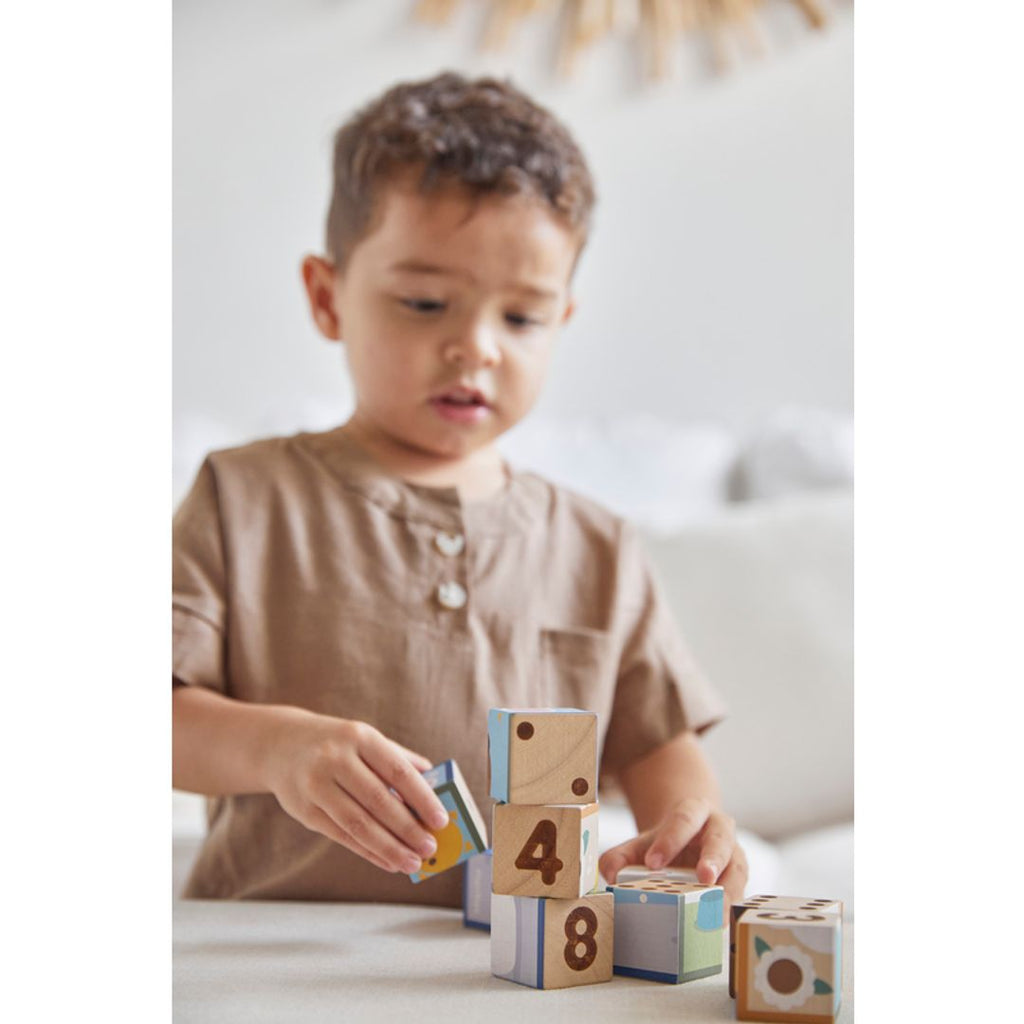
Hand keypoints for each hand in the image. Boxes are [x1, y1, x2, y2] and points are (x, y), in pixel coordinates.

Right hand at [264, 712, 450, 873]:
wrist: (280, 745)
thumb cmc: (336, 744)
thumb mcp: (365, 739)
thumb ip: (400, 759)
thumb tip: (437, 788)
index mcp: (359, 737)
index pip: (397, 771)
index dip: (422, 798)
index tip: (441, 821)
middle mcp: (335, 759)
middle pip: (378, 801)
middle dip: (408, 829)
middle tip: (430, 848)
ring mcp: (316, 785)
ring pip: (358, 824)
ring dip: (389, 848)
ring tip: (413, 863)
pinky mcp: (304, 810)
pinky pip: (341, 836)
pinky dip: (368, 852)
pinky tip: (388, 862)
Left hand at [598, 796, 747, 910]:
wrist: (693, 838)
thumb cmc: (667, 843)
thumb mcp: (644, 843)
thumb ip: (622, 855)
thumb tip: (610, 875)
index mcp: (695, 811)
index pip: (684, 819)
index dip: (670, 840)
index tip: (652, 862)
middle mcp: (720, 829)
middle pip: (720, 840)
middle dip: (713, 859)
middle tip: (704, 878)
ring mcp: (734, 853)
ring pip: (737, 869)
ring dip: (728, 891)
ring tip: (716, 914)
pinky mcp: (739, 878)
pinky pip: (740, 892)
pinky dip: (730, 909)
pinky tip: (718, 926)